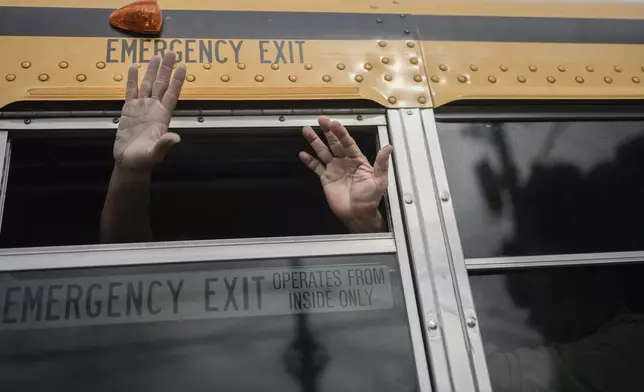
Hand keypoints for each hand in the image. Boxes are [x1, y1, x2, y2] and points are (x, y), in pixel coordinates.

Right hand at [114, 52, 186, 170]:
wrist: (129, 162)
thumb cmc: (144, 159)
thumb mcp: (155, 153)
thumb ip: (164, 144)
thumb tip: (176, 138)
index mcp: (162, 116)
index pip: (172, 94)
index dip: (177, 80)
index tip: (183, 66)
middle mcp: (154, 108)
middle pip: (161, 84)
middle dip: (166, 69)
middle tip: (171, 51)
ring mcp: (141, 108)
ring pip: (148, 84)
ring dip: (152, 70)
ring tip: (156, 55)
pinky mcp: (128, 110)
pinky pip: (131, 91)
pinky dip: (132, 79)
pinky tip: (133, 67)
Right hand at [300, 116, 392, 232]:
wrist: (358, 214)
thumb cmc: (370, 198)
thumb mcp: (379, 180)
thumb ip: (382, 163)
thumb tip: (388, 147)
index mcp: (357, 160)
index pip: (348, 142)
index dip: (341, 133)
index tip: (334, 123)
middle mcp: (344, 161)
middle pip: (334, 143)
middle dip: (327, 131)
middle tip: (321, 119)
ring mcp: (334, 169)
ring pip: (323, 152)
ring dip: (315, 142)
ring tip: (306, 131)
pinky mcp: (325, 178)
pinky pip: (316, 167)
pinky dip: (309, 161)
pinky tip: (303, 154)